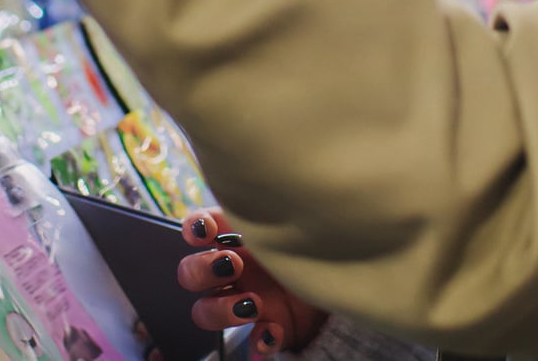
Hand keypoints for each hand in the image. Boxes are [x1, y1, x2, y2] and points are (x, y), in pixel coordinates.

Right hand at [177, 209, 326, 355]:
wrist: (347, 274)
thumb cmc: (313, 239)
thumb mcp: (290, 220)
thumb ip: (265, 211)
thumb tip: (246, 196)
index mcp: (235, 238)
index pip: (197, 229)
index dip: (193, 229)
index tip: (207, 231)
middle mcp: (232, 270)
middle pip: (190, 273)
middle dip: (203, 270)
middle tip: (233, 265)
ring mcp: (245, 301)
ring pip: (205, 311)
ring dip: (221, 310)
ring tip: (252, 305)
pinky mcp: (266, 329)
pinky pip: (251, 342)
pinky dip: (260, 339)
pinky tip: (274, 331)